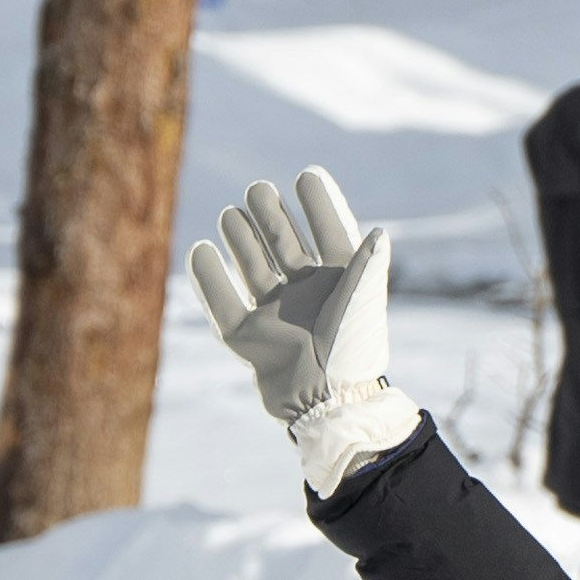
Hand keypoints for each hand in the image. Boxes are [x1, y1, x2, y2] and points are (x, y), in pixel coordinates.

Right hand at [189, 166, 392, 429]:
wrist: (328, 404)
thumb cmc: (353, 352)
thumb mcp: (362, 303)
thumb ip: (366, 266)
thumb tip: (379, 232)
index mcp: (341, 287)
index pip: (330, 237)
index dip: (319, 207)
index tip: (306, 175)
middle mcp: (308, 299)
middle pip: (286, 250)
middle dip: (272, 219)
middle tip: (258, 189)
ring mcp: (277, 319)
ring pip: (254, 271)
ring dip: (242, 242)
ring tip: (231, 214)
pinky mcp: (250, 341)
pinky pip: (224, 307)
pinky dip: (210, 281)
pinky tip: (200, 251)